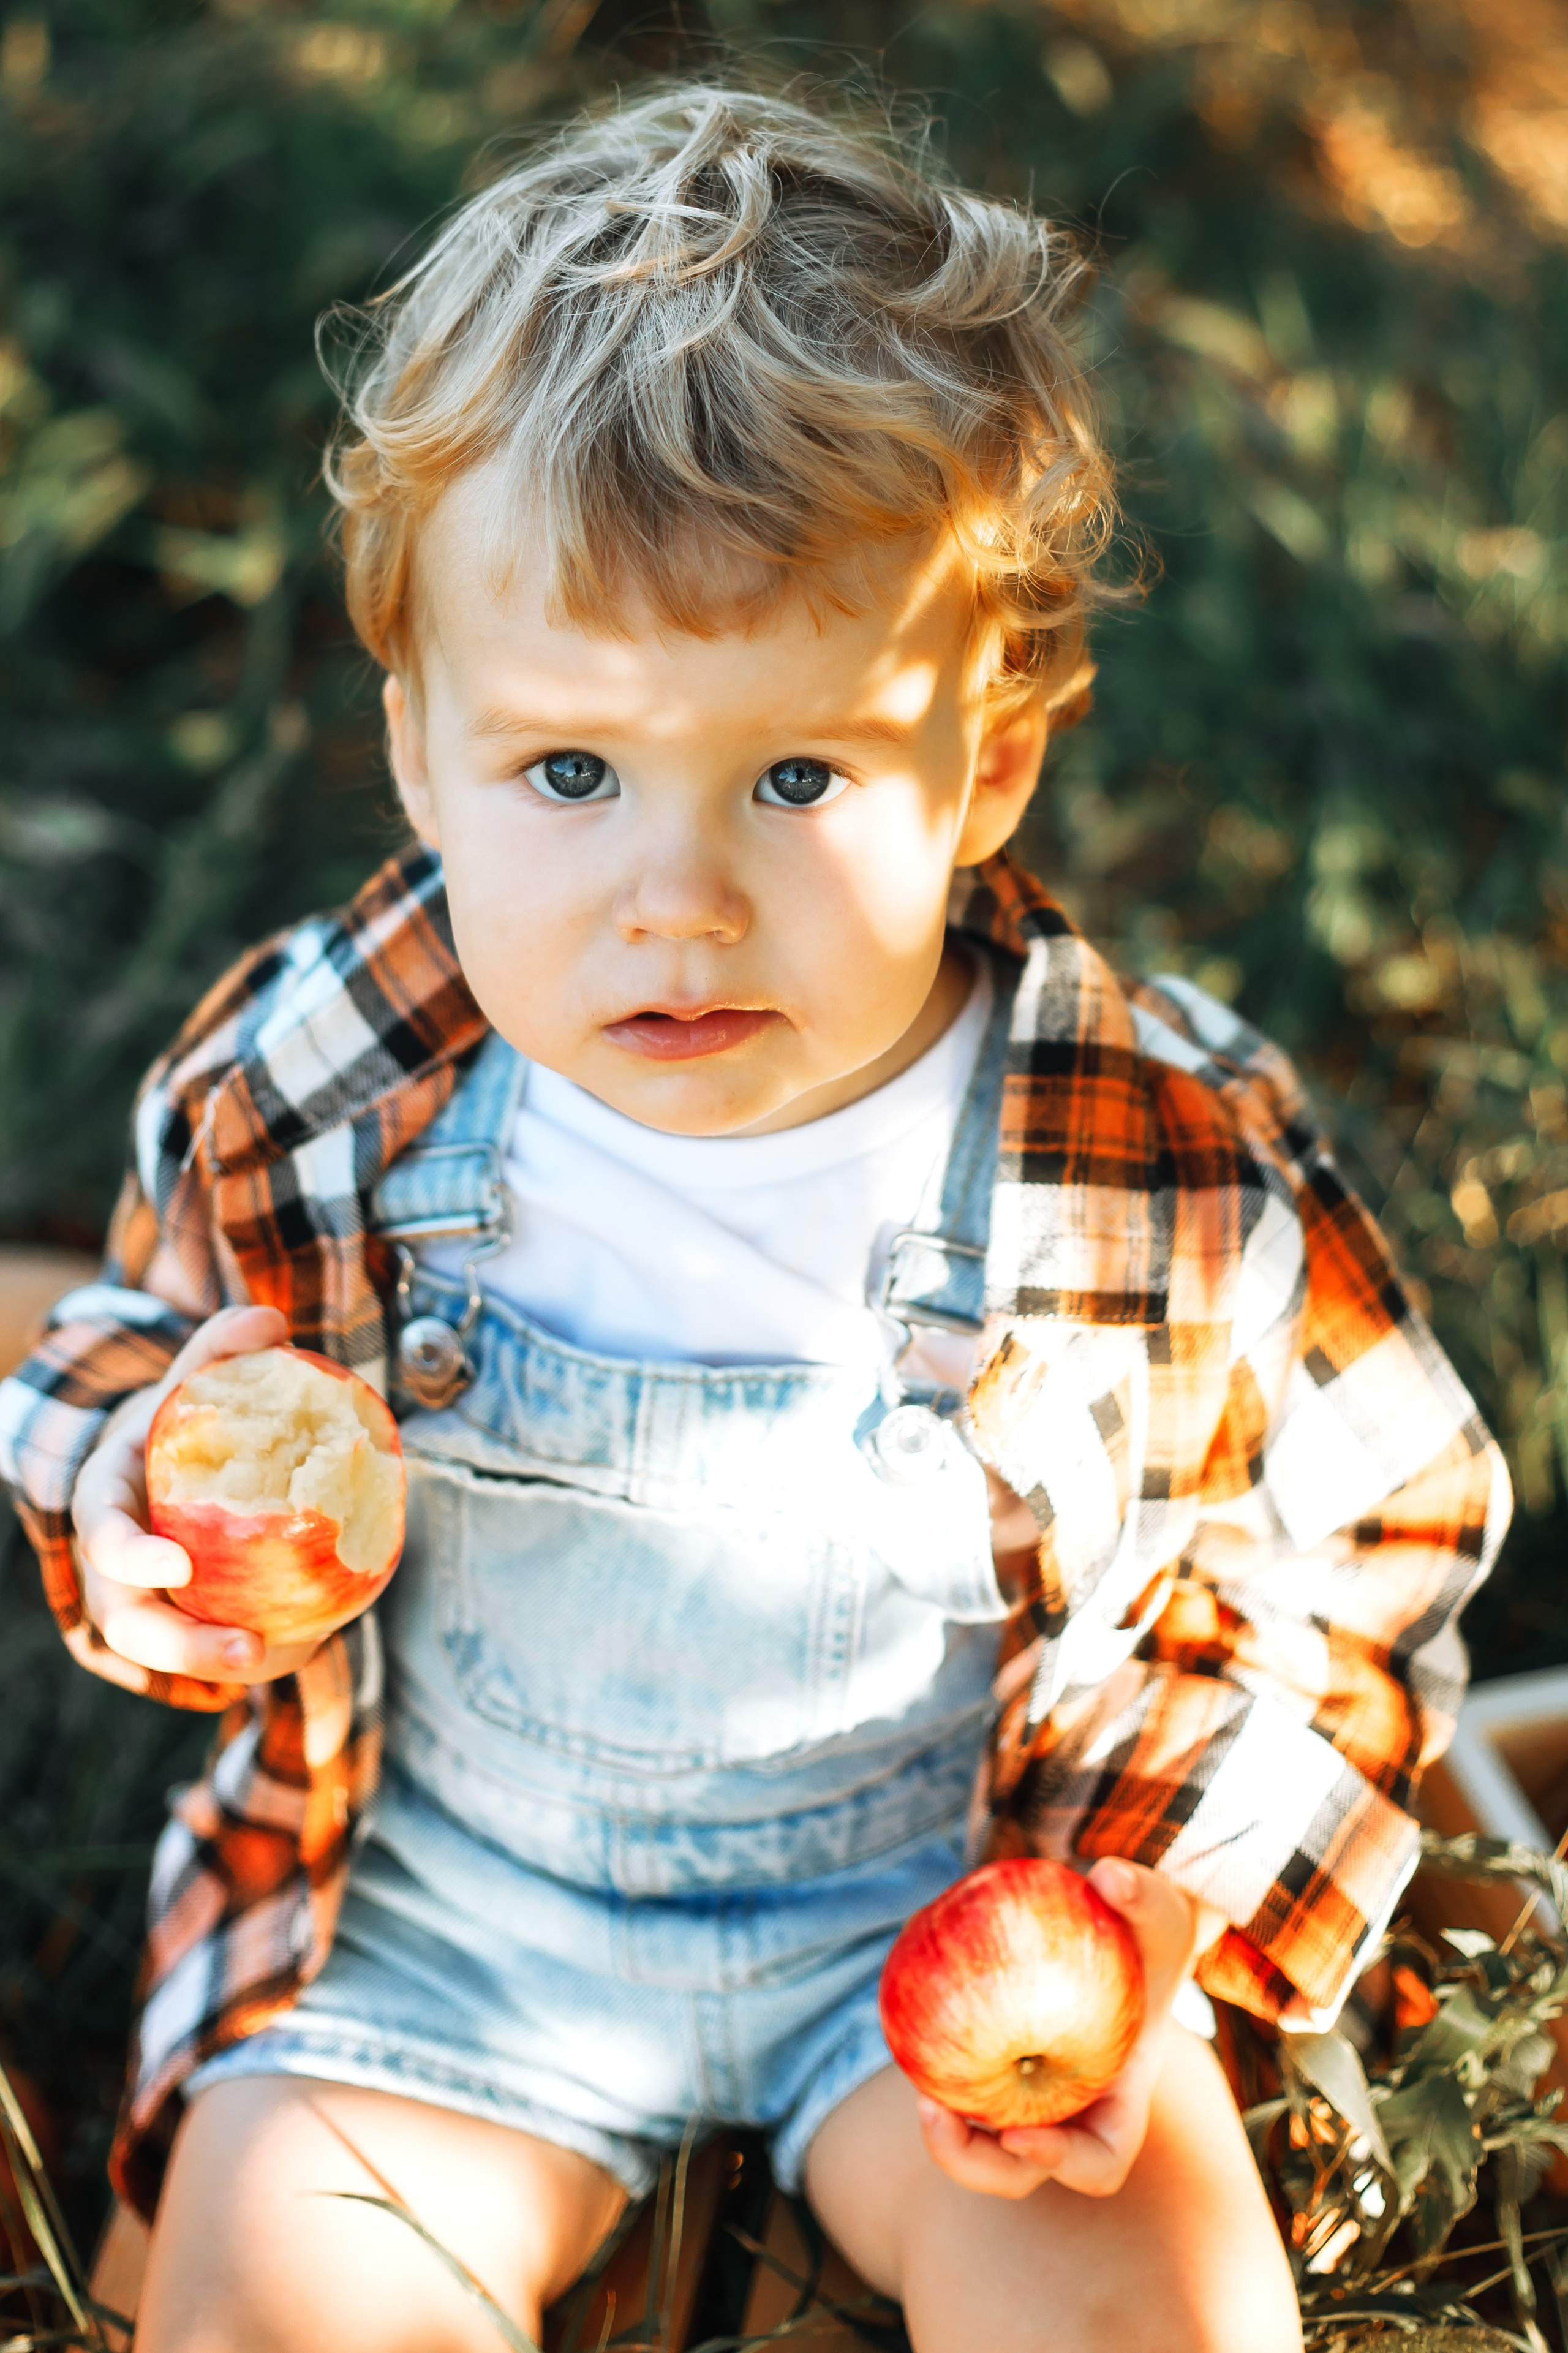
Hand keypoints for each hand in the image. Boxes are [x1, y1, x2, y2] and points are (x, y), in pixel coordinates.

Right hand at [72, 1303, 322, 1687]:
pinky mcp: (180, 1619)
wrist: (166, 1461)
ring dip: (215, 1666)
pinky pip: (204, 1650)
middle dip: (180, 1645)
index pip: (104, 1535)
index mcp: (105, 1503)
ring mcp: (141, 1600)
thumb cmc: (178, 1419)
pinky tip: (303, 1651)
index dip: (132, 1556)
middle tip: (251, 1653)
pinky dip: (251, 1656)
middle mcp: (113, 1565)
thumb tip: (270, 1320)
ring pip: (163, 1651)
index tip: (180, 1567)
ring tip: (279, 1666)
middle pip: (126, 1621)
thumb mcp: (190, 1375)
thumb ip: (221, 1344)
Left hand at [917, 1859, 1221, 2201]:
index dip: (1061, 2164)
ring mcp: (1027, 2100)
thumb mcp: (1160, 1909)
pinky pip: (957, 2085)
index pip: (1098, 2163)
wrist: (1118, 1938)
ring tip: (917, 2087)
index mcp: (1117, 2103)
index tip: (1018, 2135)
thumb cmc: (1147, 1931)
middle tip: (934, 2114)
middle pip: (1019, 2173)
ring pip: (977, 2143)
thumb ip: (1142, 1893)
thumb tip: (1109, 1878)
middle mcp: (1070, 2116)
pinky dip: (934, 2071)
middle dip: (974, 2162)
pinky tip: (906, 2030)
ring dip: (944, 2132)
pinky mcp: (991, 2069)